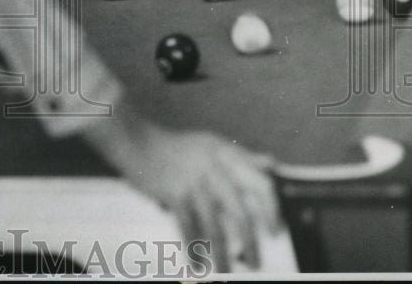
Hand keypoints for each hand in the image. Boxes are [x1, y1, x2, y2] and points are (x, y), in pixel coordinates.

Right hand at [84, 103, 280, 271]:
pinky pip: (187, 229)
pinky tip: (195, 264)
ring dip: (222, 255)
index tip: (275, 232)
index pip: (260, 184)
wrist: (136, 141)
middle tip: (255, 264)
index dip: (271, 211)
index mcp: (226, 156)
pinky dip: (192, 250)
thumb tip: (271, 163)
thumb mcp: (212, 143)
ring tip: (226, 272)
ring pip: (214, 227)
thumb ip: (242, 155)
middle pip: (240, 213)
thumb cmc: (175, 146)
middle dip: (250, 243)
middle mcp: (213, 169)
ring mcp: (193, 182)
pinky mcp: (173, 194)